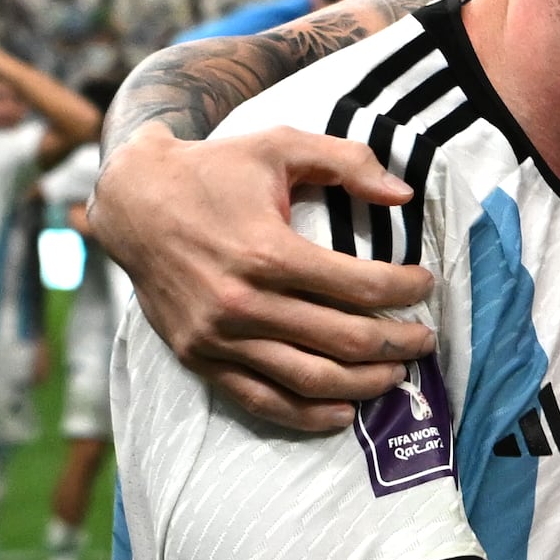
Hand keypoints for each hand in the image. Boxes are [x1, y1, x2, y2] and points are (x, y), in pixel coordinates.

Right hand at [90, 129, 436, 432]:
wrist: (134, 201)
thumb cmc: (214, 171)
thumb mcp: (280, 145)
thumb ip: (347, 161)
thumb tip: (403, 192)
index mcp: (268, 252)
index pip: (361, 286)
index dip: (405, 290)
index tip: (425, 284)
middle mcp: (243, 303)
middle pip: (344, 340)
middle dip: (398, 343)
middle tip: (425, 339)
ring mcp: (219, 338)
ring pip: (309, 380)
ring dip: (364, 384)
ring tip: (397, 374)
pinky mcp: (199, 358)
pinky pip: (261, 400)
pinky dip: (307, 414)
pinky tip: (343, 412)